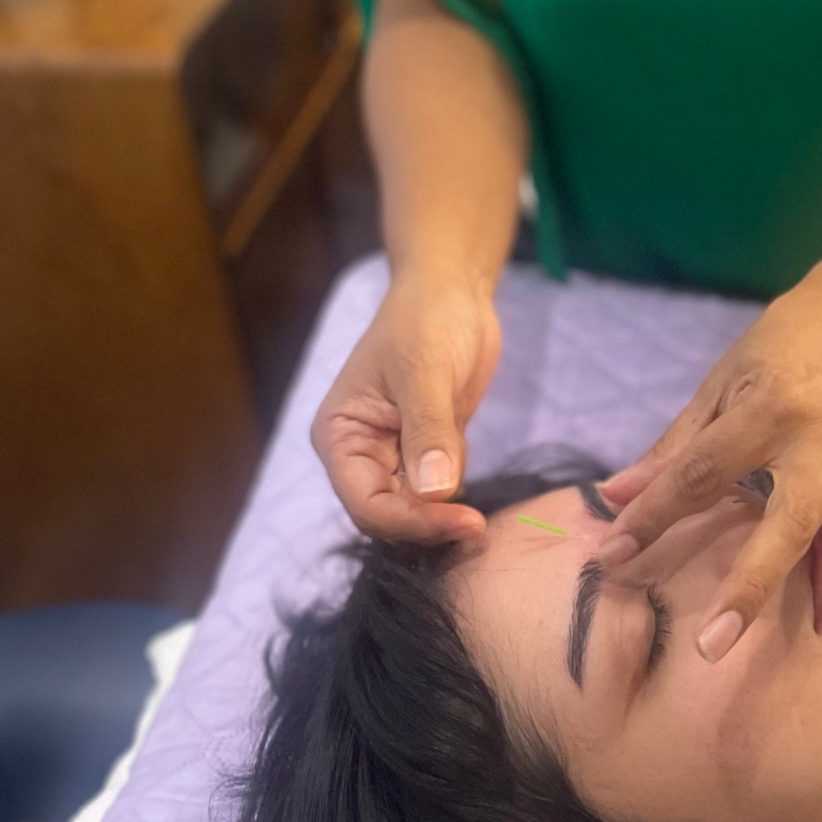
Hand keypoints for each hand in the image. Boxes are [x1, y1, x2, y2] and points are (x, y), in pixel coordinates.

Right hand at [311, 275, 501, 544]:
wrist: (453, 291)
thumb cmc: (426, 318)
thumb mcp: (425, 369)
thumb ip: (428, 430)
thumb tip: (434, 492)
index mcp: (340, 435)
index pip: (366, 502)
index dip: (412, 521)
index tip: (464, 522)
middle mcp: (359, 452)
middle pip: (387, 515)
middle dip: (428, 525)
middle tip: (478, 531)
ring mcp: (393, 454)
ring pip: (413, 510)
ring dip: (443, 520)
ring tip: (481, 526)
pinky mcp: (427, 451)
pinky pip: (437, 494)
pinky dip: (456, 502)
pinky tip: (480, 504)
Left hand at [594, 276, 821, 658]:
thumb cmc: (774, 349)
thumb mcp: (716, 387)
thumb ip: (672, 450)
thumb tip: (613, 501)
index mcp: (764, 410)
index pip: (701, 473)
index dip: (652, 515)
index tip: (613, 558)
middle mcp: (819, 438)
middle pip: (790, 518)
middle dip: (753, 584)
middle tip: (716, 644)